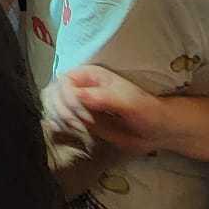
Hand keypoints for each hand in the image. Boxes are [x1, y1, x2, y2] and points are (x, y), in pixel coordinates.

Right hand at [44, 66, 166, 155]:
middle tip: (82, 125)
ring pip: (53, 107)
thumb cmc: (146, 111)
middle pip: (53, 93)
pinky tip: (76, 133)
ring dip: (63, 121)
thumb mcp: (128, 103)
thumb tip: (78, 94)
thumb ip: (102, 97)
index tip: (83, 115)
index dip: (68, 99)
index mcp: (91, 75)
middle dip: (64, 111)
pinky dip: (62, 127)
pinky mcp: (80, 118)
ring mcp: (78, 103)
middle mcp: (81, 86)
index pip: (63, 81)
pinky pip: (59, 120)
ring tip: (82, 130)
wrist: (155, 130)